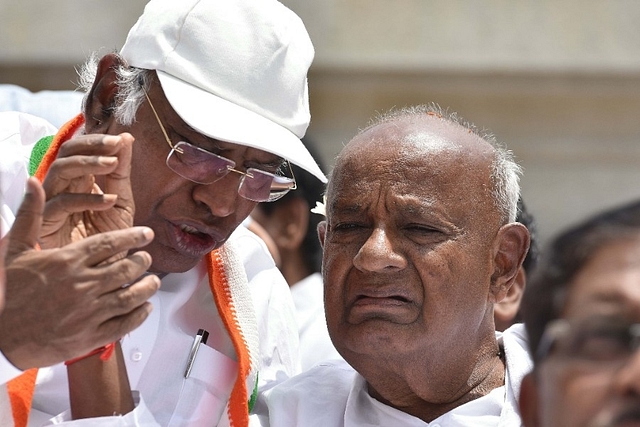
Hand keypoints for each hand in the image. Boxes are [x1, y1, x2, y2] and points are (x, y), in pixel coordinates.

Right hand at [0, 178, 159, 369]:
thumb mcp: (16, 249)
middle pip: (126, 268)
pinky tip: (145, 307)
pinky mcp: (89, 336)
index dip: (133, 237)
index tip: (147, 234)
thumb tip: (34, 181)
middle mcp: (81, 285)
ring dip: (147, 287)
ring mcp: (87, 312)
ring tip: (153, 281)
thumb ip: (30, 214)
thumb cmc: (7, 291)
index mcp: (67, 261)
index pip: (110, 243)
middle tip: (147, 258)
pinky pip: (124, 324)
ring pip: (130, 296)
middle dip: (142, 261)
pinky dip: (139, 314)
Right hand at [39, 133, 134, 256]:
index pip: (78, 149)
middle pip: (65, 153)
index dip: (96, 141)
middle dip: (90, 146)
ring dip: (87, 164)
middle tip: (114, 146)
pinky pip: (59, 205)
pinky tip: (109, 201)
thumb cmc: (109, 244)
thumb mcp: (119, 205)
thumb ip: (121, 174)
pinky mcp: (46, 226)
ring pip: (59, 171)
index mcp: (78, 182)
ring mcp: (51, 205)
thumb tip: (126, 138)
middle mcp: (62, 189)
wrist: (100, 281)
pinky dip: (85, 199)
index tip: (121, 140)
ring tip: (113, 165)